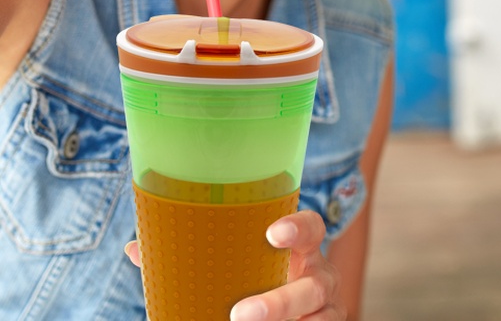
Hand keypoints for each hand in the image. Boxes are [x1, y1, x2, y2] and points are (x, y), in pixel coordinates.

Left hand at [124, 210, 346, 319]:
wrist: (285, 313)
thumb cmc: (257, 282)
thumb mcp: (236, 269)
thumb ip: (195, 257)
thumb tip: (136, 248)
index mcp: (300, 249)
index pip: (312, 227)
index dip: (298, 227)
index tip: (270, 233)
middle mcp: (320, 275)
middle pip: (314, 283)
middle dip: (281, 301)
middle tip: (239, 314)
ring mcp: (327, 308)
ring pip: (318, 317)